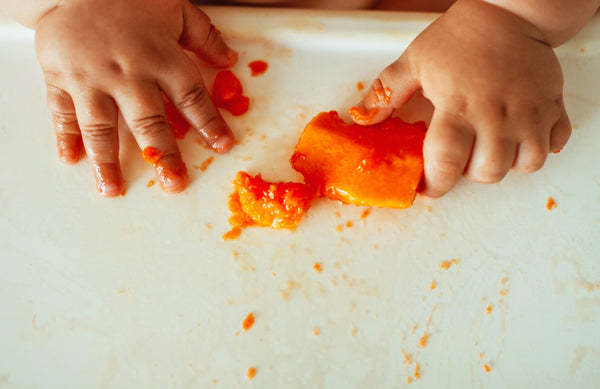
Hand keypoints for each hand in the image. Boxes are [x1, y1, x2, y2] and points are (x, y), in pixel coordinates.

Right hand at [35, 0, 237, 195]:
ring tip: (113, 189)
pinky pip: (62, 112)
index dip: (210, 124)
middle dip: (163, 157)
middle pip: (150, 124)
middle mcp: (129, 74)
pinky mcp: (61, 78)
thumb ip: (204, 36)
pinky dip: (65, 136)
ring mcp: (92, 79)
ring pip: (102, 128)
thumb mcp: (175, 8)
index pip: (192, 99)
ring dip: (108, 161)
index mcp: (161, 58)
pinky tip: (71, 160)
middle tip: (174, 184)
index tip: (223, 146)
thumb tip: (230, 60)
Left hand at [351, 0, 571, 197]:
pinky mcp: (553, 106)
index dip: (434, 183)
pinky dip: (537, 148)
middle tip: (460, 155)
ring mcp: (529, 112)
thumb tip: (361, 120)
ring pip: (524, 164)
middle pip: (487, 172)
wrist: (509, 10)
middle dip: (468, 173)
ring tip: (489, 145)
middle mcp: (496, 115)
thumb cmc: (460, 36)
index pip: (445, 162)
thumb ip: (386, 94)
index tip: (427, 185)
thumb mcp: (414, 61)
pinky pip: (553, 145)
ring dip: (504, 163)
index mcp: (458, 106)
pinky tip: (518, 133)